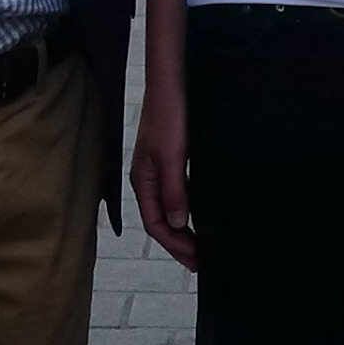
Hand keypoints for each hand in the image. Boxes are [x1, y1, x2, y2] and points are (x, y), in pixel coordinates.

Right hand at [129, 92, 197, 270]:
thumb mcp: (172, 156)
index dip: (174, 245)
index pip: (155, 224)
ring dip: (183, 229)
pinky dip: (187, 209)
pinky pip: (177, 193)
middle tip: (200, 261)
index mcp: (142, 181)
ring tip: (201, 245)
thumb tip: (179, 223)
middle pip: (160, 220)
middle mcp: (147, 179)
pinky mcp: (171, 159)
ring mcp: (158, 169)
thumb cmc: (168, 116)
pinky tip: (199, 213)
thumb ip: (174, 191)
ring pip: (169, 208)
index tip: (196, 259)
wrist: (170, 83)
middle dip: (178, 243)